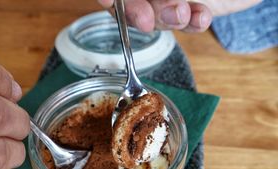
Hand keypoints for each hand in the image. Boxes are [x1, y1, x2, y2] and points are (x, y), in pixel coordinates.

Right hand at [98, 0, 212, 32]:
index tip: (108, 0)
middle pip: (129, 2)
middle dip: (136, 11)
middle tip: (146, 20)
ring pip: (153, 17)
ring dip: (167, 18)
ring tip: (185, 12)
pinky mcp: (190, 10)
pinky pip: (182, 25)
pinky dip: (190, 24)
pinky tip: (200, 16)